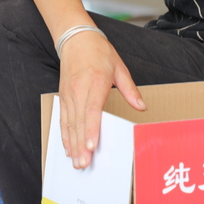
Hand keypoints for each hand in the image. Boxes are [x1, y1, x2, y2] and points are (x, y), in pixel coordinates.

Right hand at [58, 31, 144, 169]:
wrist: (76, 39)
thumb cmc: (99, 52)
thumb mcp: (119, 67)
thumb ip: (130, 89)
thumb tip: (141, 106)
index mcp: (95, 83)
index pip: (92, 110)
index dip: (91, 130)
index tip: (91, 146)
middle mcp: (79, 90)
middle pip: (78, 122)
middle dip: (80, 145)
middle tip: (83, 163)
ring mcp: (68, 94)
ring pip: (69, 123)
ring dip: (71, 144)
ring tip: (75, 161)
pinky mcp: (63, 96)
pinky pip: (63, 118)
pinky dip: (64, 134)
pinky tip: (67, 147)